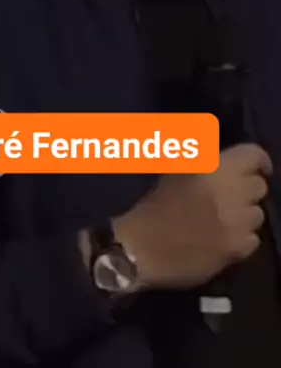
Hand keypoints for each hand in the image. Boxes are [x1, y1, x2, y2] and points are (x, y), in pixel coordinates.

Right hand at [113, 143, 271, 289]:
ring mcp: (234, 222)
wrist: (141, 247)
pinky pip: (253, 240)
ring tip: (228, 218)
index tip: (258, 168)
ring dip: (245, 215)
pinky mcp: (235, 248)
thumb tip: (217, 150)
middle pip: (259, 186)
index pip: (253, 155)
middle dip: (248, 190)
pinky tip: (226, 238)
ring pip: (258, 215)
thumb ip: (199, 154)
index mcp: (213, 167)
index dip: (259, 161)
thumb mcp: (174, 168)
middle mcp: (229, 191)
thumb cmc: (154, 204)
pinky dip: (243, 238)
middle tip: (233, 195)